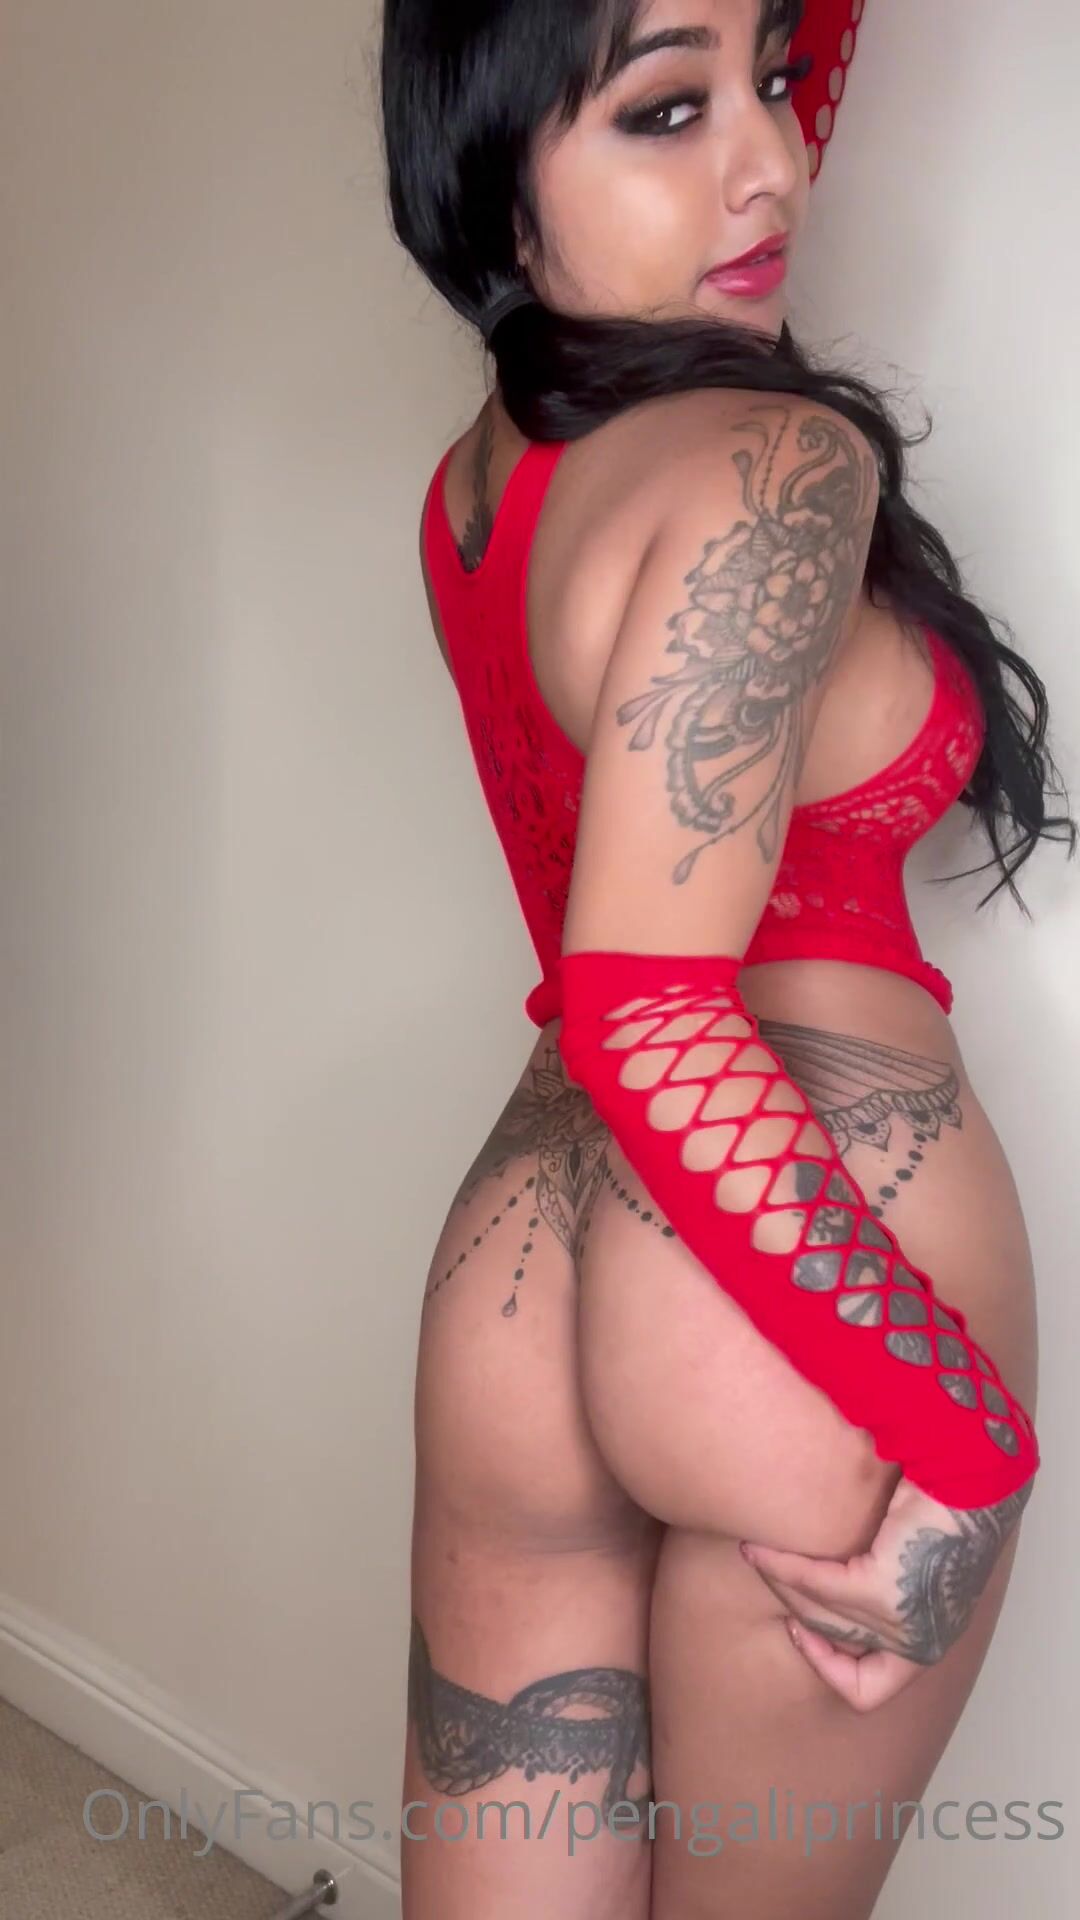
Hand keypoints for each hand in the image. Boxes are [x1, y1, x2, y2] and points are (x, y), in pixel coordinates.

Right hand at [739, 1471, 1034, 1710]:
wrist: (966, 1478)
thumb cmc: (941, 1513)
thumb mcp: (911, 1568)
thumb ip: (876, 1593)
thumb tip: (817, 1595)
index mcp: (929, 1642)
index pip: (869, 1691)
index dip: (827, 1667)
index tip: (804, 1629)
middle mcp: (919, 1643)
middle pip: (831, 1641)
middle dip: (791, 1605)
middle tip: (768, 1569)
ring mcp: (901, 1622)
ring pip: (817, 1614)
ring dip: (779, 1581)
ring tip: (754, 1553)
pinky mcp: (882, 1591)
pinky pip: (815, 1584)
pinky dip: (782, 1567)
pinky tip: (759, 1550)